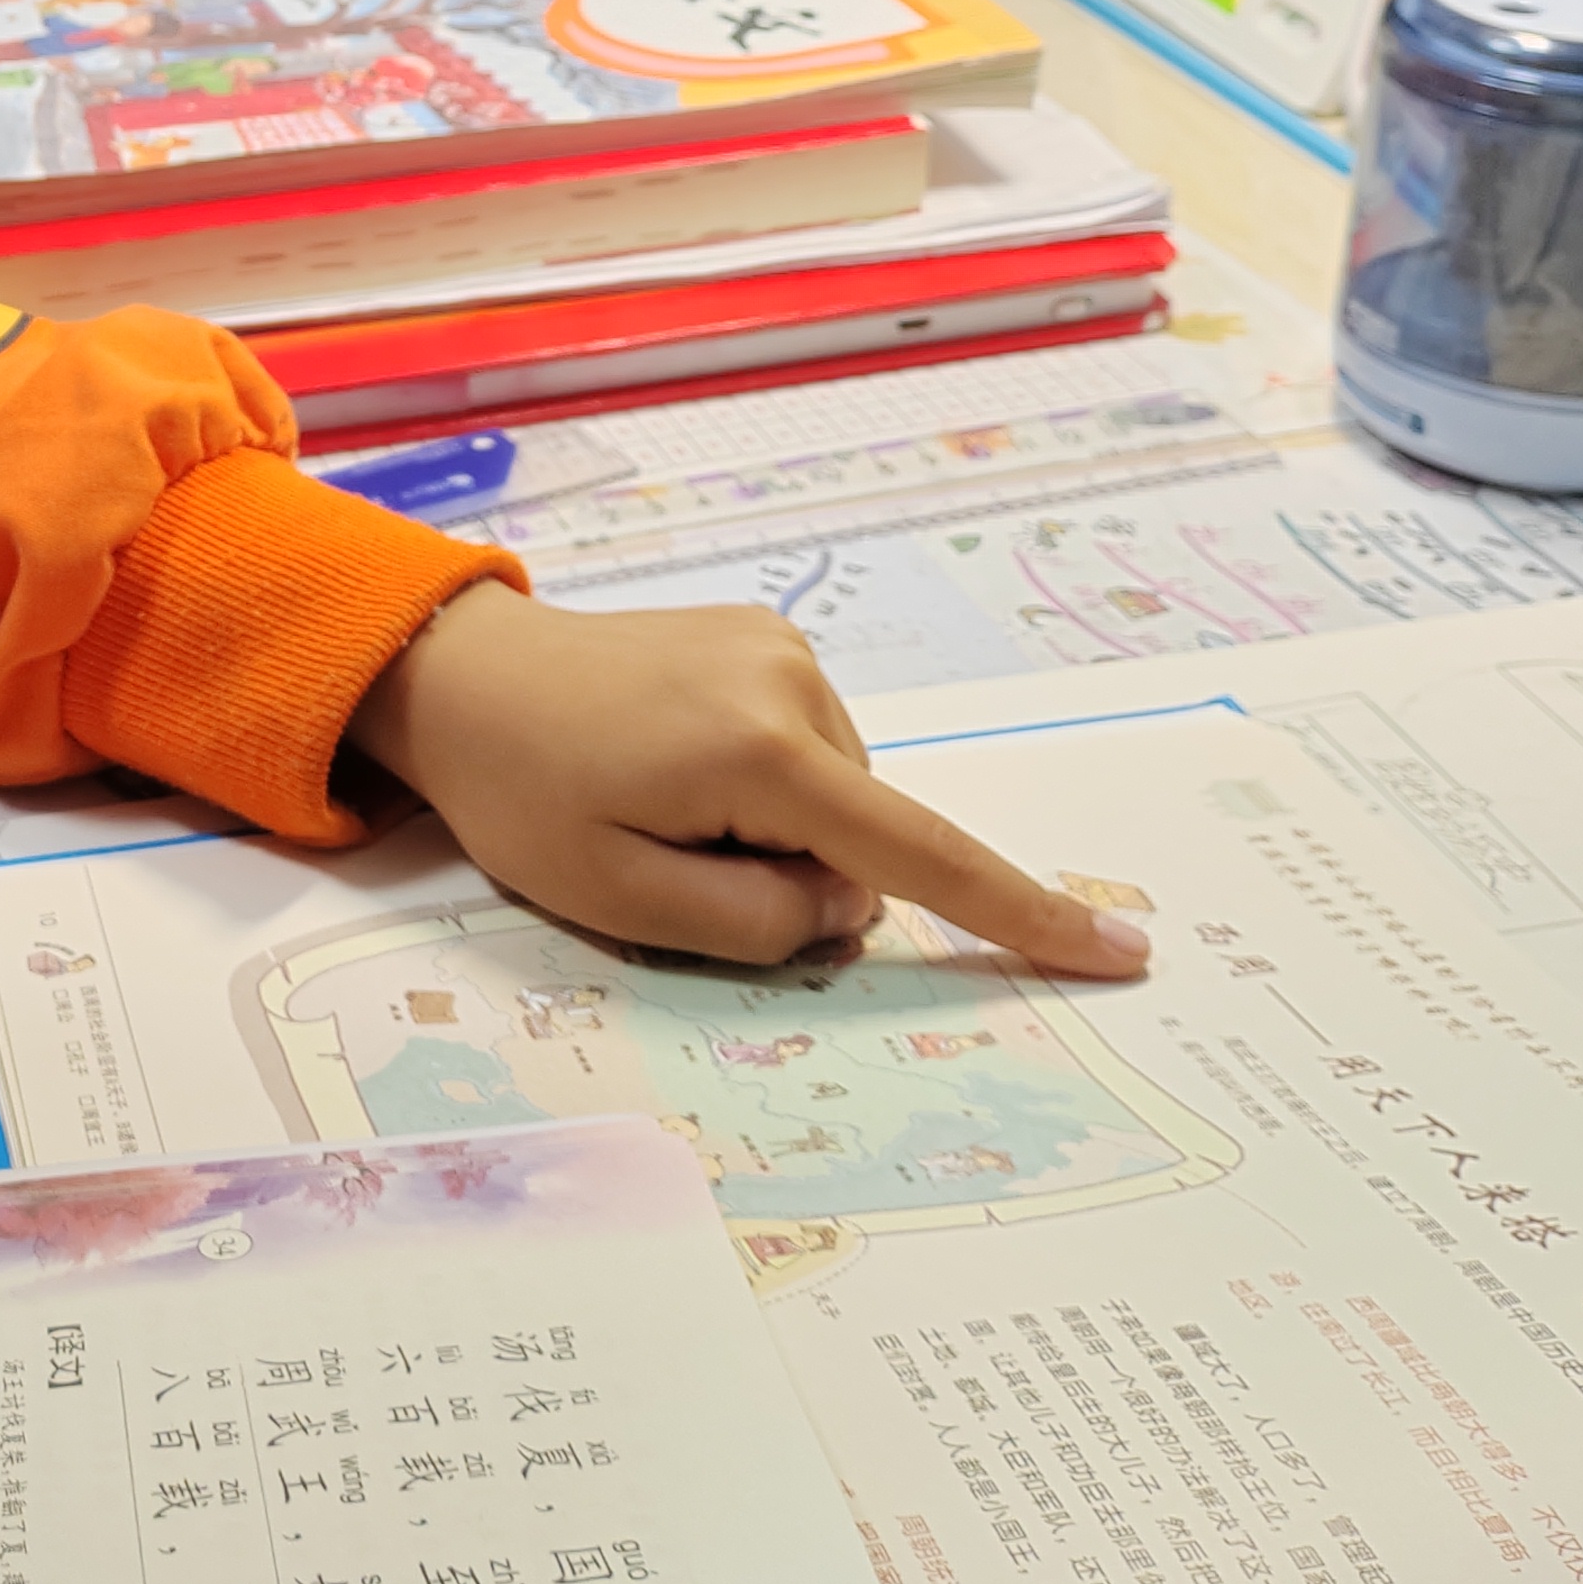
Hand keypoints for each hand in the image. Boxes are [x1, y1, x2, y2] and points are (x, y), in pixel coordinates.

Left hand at [344, 583, 1150, 980]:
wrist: (461, 675)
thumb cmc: (525, 796)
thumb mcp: (624, 901)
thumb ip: (756, 925)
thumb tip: (850, 905)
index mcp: (760, 751)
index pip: (919, 856)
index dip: (1020, 915)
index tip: (1121, 952)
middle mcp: (791, 680)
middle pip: (862, 834)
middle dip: (797, 874)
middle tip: (669, 852)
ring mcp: (781, 645)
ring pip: (838, 793)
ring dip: (776, 826)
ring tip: (658, 795)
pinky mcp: (764, 631)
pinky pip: (807, 744)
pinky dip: (767, 779)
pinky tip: (674, 757)